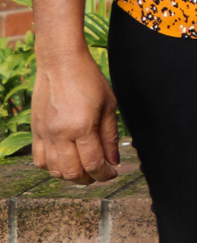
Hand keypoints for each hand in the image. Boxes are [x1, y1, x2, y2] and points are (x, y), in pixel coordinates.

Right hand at [30, 44, 119, 184]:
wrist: (60, 64)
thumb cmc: (89, 80)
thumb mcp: (109, 105)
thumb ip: (111, 135)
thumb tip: (114, 160)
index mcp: (82, 127)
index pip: (93, 163)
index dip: (105, 174)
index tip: (113, 173)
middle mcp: (60, 134)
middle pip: (72, 172)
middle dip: (89, 178)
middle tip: (100, 174)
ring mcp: (44, 134)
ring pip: (54, 170)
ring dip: (70, 175)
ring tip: (84, 169)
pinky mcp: (35, 131)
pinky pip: (39, 160)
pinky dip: (52, 167)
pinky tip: (64, 161)